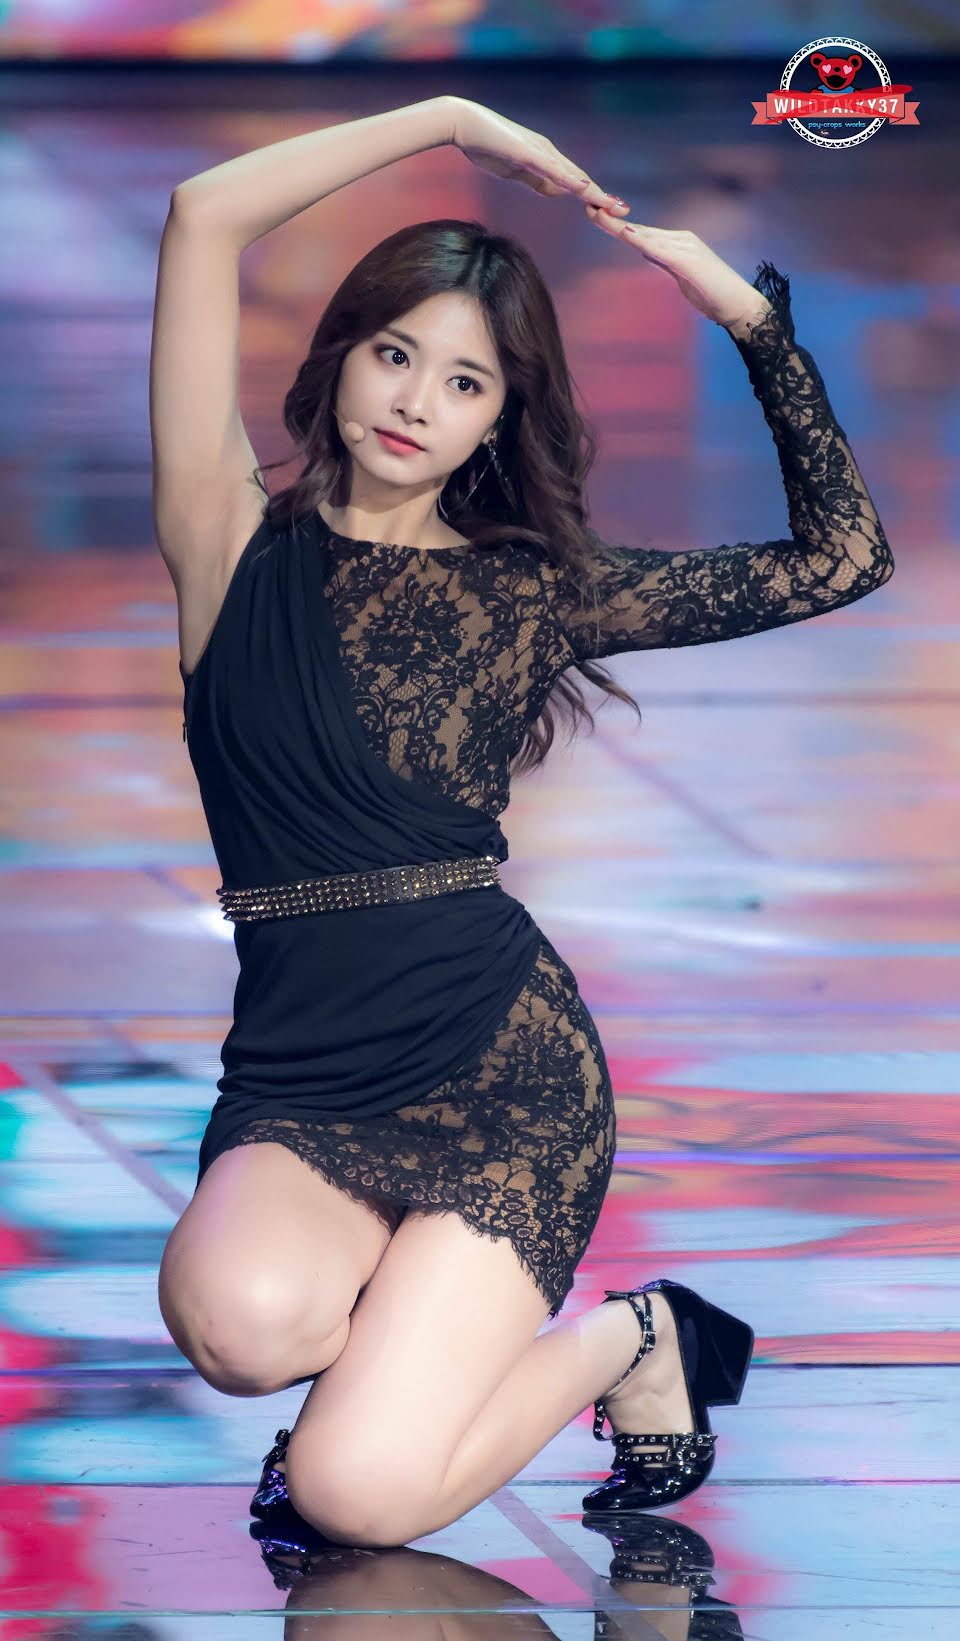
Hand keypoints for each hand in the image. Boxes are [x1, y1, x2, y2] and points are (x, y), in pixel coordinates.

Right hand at [449, 98, 630, 216]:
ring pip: (571, 175)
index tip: (609, 209)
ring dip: (592, 190)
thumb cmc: (485, 145)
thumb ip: (535, 180)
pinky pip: (552, 169)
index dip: (592, 196)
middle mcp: (547, 153)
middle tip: (623, 209)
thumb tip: (555, 192)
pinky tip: (583, 187)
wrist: (463, 123)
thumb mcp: (515, 171)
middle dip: (601, 196)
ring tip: (612, 203)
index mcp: (544, 159)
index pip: (573, 182)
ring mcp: (539, 151)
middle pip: (579, 178)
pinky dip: (569, 179)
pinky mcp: (527, 152)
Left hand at [585, 206, 771, 330]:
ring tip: (599, 215)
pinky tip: (629, 235)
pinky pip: (662, 251)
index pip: (642, 234)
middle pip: (640, 230)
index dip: (618, 226)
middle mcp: (681, 240)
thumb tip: (646, 253)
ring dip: (621, 226)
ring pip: (647, 236)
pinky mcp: (690, 261)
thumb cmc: (712, 294)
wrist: (739, 305)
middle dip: (613, 221)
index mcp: (677, 244)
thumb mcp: (681, 277)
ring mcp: (686, 248)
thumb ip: (664, 263)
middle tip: (588, 208)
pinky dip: (645, 243)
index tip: (596, 218)